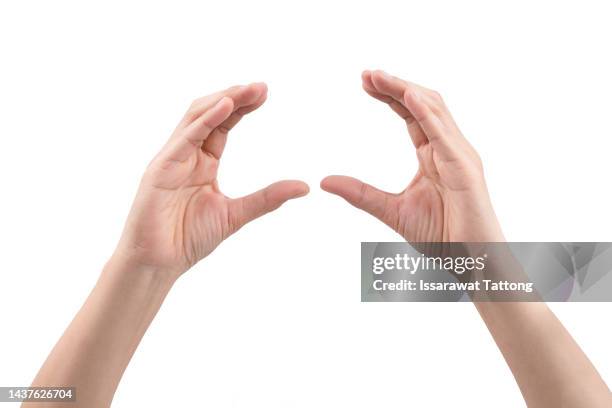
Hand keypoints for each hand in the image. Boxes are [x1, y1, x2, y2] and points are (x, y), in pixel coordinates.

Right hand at [115, 83, 308, 276]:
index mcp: (204, 162)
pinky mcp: (160, 168)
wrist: (158, 263)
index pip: (224, 124)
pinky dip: (205, 120)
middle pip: (211, 114)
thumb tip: (304, 187)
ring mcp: (172, 159)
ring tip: (248, 89)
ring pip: (196, 117)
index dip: (243, 107)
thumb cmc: (189, 238)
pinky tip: (226, 106)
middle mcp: (187, 154)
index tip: (265, 94)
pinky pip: (185, 137)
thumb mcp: (236, 214)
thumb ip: (267, 198)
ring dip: (222, 99)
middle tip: (262, 87)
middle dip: (235, 96)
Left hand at [321, 70, 502, 242]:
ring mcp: (459, 156)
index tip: (364, 82)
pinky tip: (408, 97)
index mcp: (432, 155)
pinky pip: (444, 135)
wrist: (470, 264)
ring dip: (406, 90)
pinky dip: (427, 113)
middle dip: (395, 85)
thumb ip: (360, 194)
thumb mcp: (390, 210)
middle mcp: (448, 149)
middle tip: (366, 73)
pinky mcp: (465, 169)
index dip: (390, 95)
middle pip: (422, 104)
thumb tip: (326, 181)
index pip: (411, 115)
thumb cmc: (441, 236)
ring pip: (434, 110)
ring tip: (379, 77)